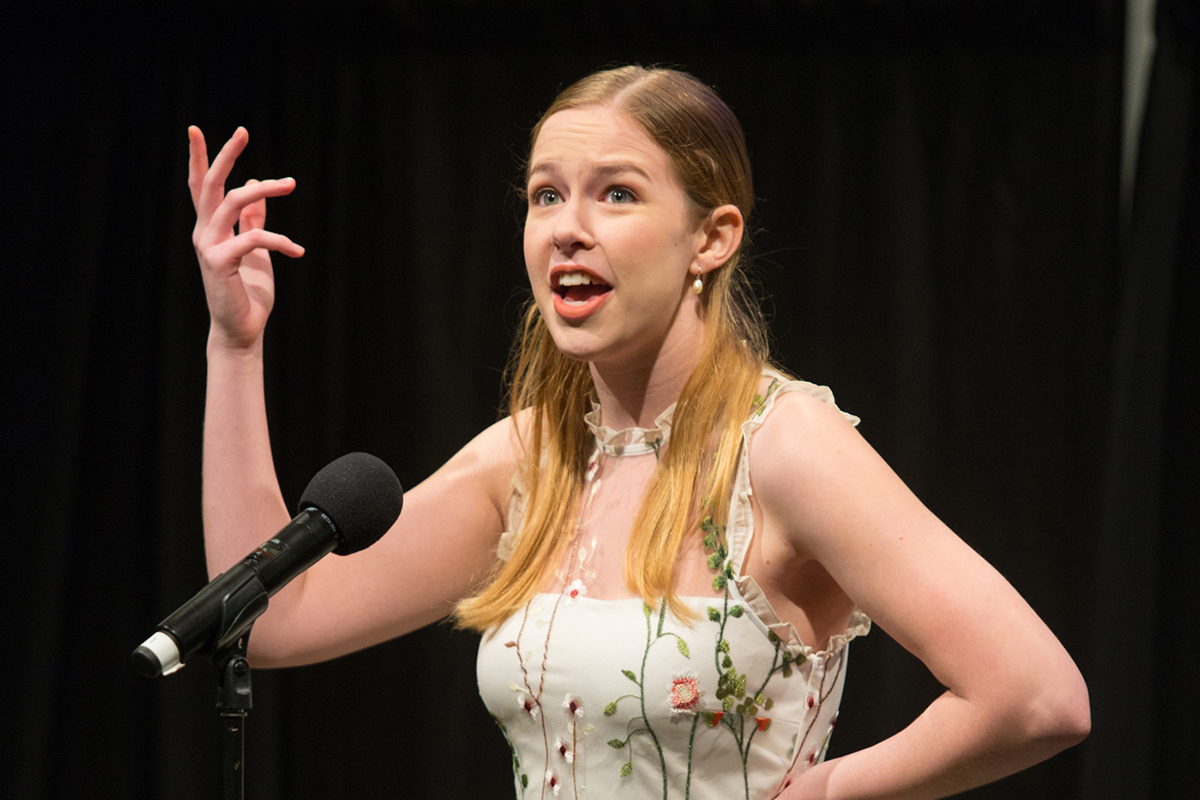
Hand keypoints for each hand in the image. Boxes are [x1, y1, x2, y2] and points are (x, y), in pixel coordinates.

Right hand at [188, 126, 303, 349]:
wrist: (243, 328)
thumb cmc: (248, 290)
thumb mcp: (255, 248)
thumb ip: (253, 218)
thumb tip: (256, 183)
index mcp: (211, 227)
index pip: (201, 186)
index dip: (198, 158)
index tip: (196, 130)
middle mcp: (204, 232)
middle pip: (211, 184)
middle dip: (225, 155)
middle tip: (243, 131)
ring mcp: (208, 246)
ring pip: (234, 201)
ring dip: (265, 189)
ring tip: (291, 183)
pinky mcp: (219, 262)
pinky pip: (253, 237)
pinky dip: (280, 240)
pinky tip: (298, 251)